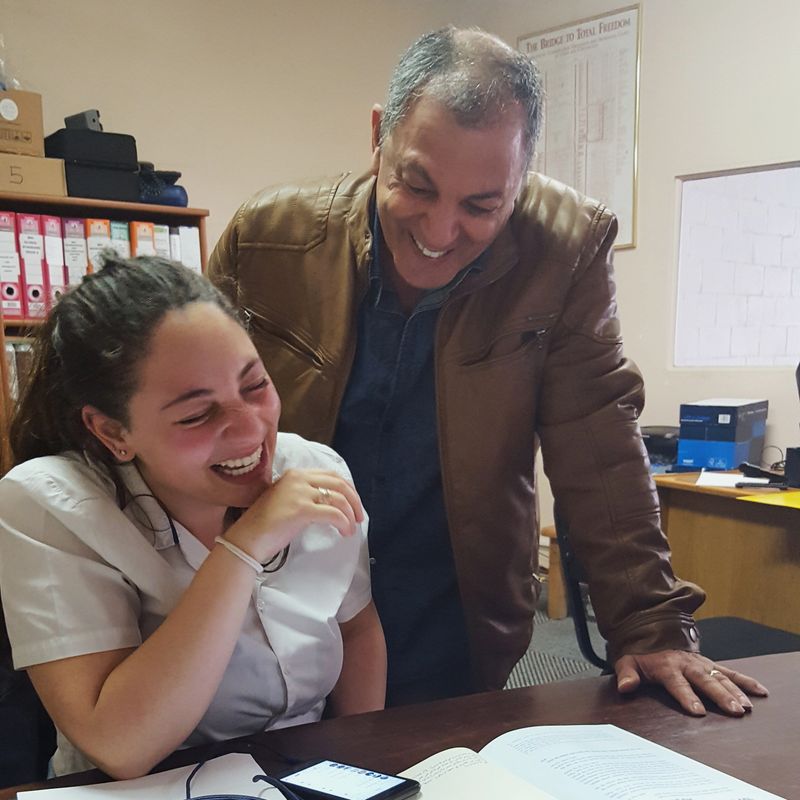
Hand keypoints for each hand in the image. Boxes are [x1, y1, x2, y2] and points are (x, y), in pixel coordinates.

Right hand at [226, 468, 364, 562]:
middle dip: (354, 500)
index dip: (348, 489)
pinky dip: (344, 523)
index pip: (331, 475)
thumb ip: (306, 494)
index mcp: (295, 474)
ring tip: (351, 529)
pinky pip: (333, 513)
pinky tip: (344, 532)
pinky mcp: (301, 509)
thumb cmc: (267, 525)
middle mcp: (298, 478)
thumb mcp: (287, 500)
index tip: (354, 504)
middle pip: (339, 483)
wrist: (247, 539)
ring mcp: (299, 492)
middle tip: (359, 517)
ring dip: (350, 515)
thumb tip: (333, 503)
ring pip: (339, 498)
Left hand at [614, 650, 768, 715]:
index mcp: (666, 666)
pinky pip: (730, 671)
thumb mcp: (628, 660)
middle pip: (705, 681)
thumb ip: (626, 674)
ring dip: (735, 691)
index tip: (697, 711)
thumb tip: (625, 687)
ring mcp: (700, 663)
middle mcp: (687, 664)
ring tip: (746, 706)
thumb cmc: (641, 651)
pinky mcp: (709, 663)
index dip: (686, 696)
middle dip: (720, 696)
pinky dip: (745, 680)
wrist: (652, 627)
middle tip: (734, 710)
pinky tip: (759, 691)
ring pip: (720, 677)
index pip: (677, 683)